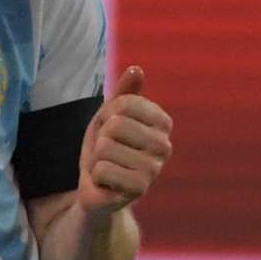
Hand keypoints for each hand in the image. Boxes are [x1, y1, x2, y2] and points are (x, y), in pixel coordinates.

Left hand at [77, 66, 172, 216]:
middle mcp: (165, 146)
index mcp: (162, 123)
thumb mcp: (110, 116)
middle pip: (116, 125)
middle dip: (101, 138)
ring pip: (106, 148)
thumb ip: (124, 93)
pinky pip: (102, 170)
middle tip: (107, 151)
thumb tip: (136, 69)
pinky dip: (96, 175)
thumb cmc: (107, 147)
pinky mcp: (140, 190)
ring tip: (107, 166)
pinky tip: (107, 182)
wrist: (99, 186)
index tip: (110, 129)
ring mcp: (154, 169)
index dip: (106, 116)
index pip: (124, 104)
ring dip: (97, 158)